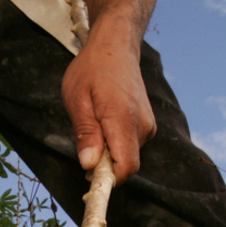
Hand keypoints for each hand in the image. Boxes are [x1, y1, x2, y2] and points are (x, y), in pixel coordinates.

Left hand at [62, 31, 155, 183]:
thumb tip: (89, 165)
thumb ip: (86, 134)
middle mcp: (142, 126)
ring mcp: (148, 125)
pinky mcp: (147, 124)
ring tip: (94, 125)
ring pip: (127, 156)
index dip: (107, 180)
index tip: (88, 178)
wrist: (116, 47)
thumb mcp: (77, 99)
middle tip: (84, 147)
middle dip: (104, 166)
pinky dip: (115, 144)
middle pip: (125, 165)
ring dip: (108, 152)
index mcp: (124, 120)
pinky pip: (130, 146)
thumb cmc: (92, 69)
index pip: (125, 167)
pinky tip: (104, 123)